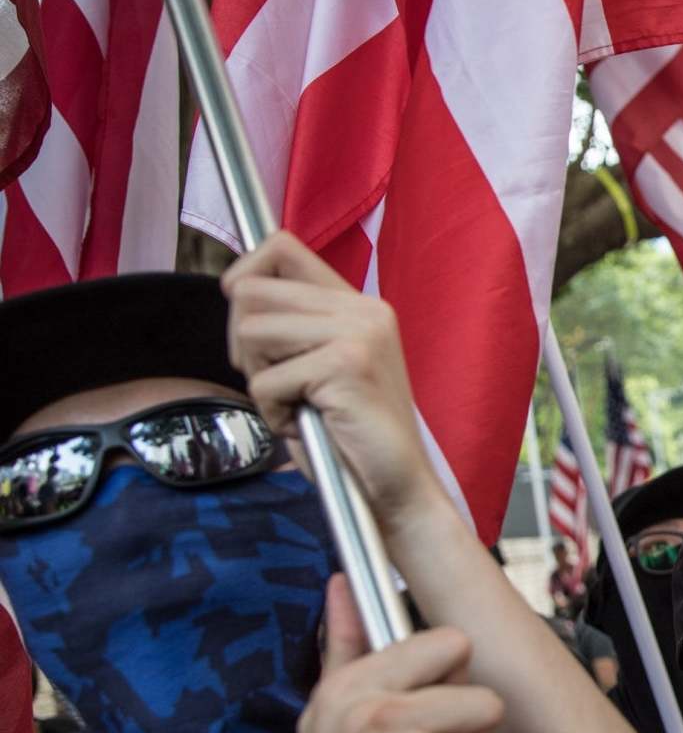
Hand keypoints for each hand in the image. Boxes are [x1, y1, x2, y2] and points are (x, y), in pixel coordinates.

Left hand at [222, 232, 443, 527]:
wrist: (397, 486)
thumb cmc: (351, 434)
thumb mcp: (321, 365)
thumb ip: (294, 324)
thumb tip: (235, 290)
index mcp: (359, 304)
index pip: (281, 246)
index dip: (243, 273)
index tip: (245, 316)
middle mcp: (363, 309)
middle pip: (250, 292)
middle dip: (243, 343)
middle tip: (278, 381)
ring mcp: (359, 333)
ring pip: (250, 331)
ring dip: (259, 378)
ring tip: (297, 403)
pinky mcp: (347, 365)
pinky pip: (265, 381)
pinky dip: (272, 413)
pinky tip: (307, 424)